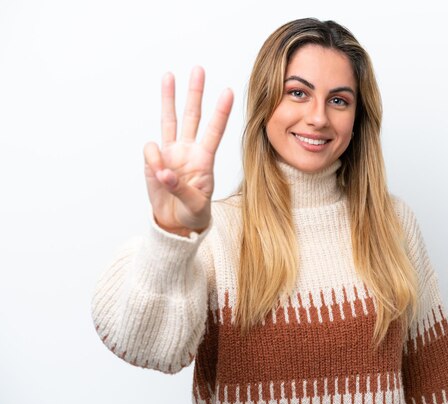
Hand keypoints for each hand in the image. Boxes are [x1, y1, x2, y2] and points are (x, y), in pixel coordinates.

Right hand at [143, 66, 233, 235]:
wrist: (175, 223)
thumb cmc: (193, 213)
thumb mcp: (195, 206)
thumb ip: (180, 189)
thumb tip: (164, 172)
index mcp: (205, 160)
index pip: (215, 131)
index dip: (220, 112)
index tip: (228, 92)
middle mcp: (189, 150)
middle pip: (192, 116)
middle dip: (195, 93)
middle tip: (199, 69)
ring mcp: (171, 153)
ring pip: (170, 120)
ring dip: (169, 98)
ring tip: (169, 75)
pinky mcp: (154, 161)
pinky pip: (150, 151)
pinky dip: (153, 161)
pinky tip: (158, 176)